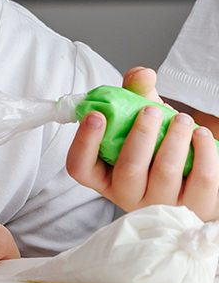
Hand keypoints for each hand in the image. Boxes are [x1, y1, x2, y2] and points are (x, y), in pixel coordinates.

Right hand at [66, 68, 218, 219]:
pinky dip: (202, 151)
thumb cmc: (155, 147)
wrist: (191, 175)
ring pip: (165, 172)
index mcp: (103, 176)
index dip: (84, 141)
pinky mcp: (195, 208)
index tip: (96, 114)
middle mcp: (128, 196)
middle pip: (128, 169)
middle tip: (150, 110)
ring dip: (174, 138)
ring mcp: (161, 205)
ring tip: (182, 119)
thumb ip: (134, 93)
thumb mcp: (138, 120)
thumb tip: (143, 74)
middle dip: (140, 134)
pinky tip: (200, 134)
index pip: (79, 166)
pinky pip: (201, 179)